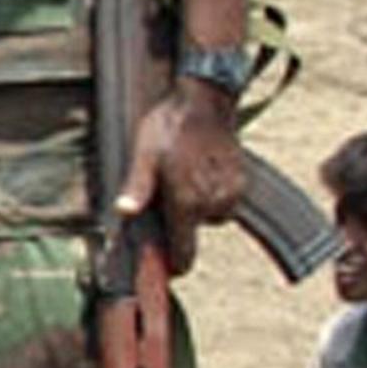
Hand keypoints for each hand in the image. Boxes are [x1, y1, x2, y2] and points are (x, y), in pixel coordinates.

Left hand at [119, 89, 246, 270]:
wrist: (205, 101)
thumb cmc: (168, 127)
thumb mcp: (143, 155)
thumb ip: (137, 187)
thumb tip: (123, 213)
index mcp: (186, 202)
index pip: (184, 252)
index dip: (173, 264)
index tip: (164, 267)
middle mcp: (213, 203)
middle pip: (193, 232)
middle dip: (179, 222)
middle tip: (164, 194)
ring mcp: (231, 193)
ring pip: (210, 217)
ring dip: (197, 206)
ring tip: (181, 177)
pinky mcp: (242, 182)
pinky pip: (225, 202)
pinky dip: (213, 194)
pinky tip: (199, 171)